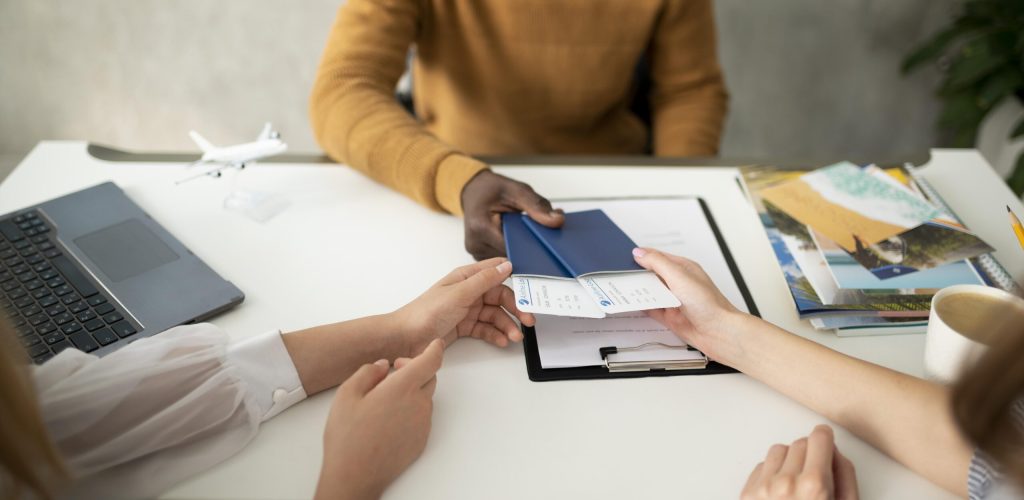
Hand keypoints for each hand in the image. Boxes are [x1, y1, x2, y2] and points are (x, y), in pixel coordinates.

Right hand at [315, 339, 443, 499]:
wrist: (355, 476)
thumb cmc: (348, 437)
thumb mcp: (346, 394)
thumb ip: (367, 372)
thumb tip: (382, 366)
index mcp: (402, 388)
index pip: (431, 361)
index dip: (434, 349)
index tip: (435, 343)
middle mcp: (419, 404)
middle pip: (429, 377)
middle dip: (415, 369)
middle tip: (393, 372)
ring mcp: (423, 424)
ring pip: (425, 397)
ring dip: (412, 391)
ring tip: (385, 400)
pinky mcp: (421, 440)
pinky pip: (422, 416)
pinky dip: (412, 410)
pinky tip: (389, 419)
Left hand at [392, 257, 534, 354]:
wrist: (405, 338)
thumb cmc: (427, 312)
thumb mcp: (460, 293)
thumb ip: (485, 280)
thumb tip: (507, 265)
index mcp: (466, 277)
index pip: (496, 273)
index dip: (515, 280)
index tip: (532, 291)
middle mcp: (469, 292)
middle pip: (500, 297)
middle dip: (515, 309)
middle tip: (529, 321)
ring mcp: (467, 310)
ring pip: (495, 315)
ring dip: (507, 325)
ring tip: (515, 337)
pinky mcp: (464, 327)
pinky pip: (486, 328)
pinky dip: (496, 334)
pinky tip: (503, 341)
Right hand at [460, 169, 563, 259]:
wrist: (473, 191)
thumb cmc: (491, 189)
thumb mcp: (516, 189)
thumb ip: (537, 206)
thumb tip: (557, 221)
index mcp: (480, 227)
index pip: (514, 248)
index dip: (532, 247)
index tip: (548, 244)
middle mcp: (475, 244)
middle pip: (511, 257)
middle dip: (529, 249)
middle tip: (543, 239)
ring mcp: (477, 252)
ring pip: (507, 261)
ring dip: (521, 251)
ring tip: (529, 237)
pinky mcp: (481, 256)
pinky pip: (501, 258)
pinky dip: (513, 251)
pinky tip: (520, 240)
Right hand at [631, 247, 746, 359]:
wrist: (719, 333)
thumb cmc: (709, 304)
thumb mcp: (679, 276)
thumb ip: (658, 263)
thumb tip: (640, 253)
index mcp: (683, 269)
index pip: (658, 258)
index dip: (642, 257)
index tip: (625, 258)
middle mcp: (678, 283)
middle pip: (652, 276)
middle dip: (637, 275)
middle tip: (619, 274)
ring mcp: (674, 300)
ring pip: (650, 292)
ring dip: (638, 291)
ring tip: (621, 287)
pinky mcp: (670, 316)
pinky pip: (651, 309)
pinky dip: (641, 307)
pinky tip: (632, 304)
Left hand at [741, 425, 858, 499]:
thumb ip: (846, 475)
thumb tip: (834, 451)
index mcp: (814, 487)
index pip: (819, 438)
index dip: (825, 439)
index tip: (825, 441)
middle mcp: (785, 484)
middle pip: (800, 444)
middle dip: (810, 455)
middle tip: (816, 475)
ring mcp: (762, 489)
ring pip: (778, 451)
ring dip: (789, 462)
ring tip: (797, 484)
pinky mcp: (747, 494)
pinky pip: (761, 467)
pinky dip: (772, 474)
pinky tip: (782, 492)